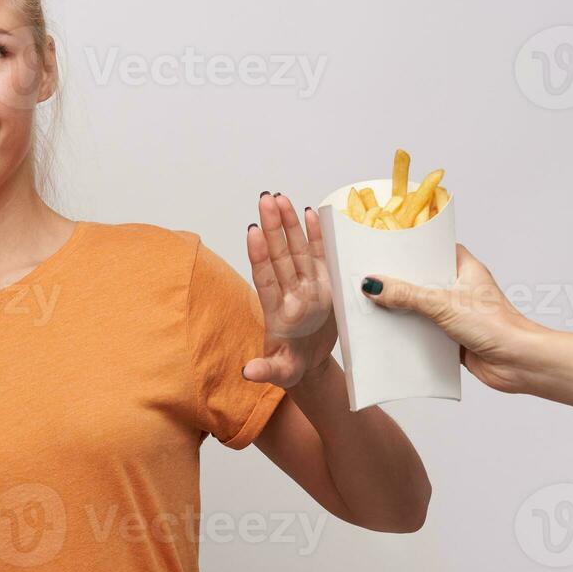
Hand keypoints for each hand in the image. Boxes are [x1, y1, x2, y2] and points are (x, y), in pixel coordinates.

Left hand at [242, 192, 339, 388]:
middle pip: (280, 256)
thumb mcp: (280, 372)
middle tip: (266, 199)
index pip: (265, 277)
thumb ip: (265, 370)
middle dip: (273, 226)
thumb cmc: (292, 367)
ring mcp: (306, 287)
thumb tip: (248, 372)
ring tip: (280, 198)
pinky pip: (318, 255)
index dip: (259, 254)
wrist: (309, 365)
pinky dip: (315, 235)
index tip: (253, 231)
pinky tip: (310, 213)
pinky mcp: (323, 284)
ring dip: (288, 224)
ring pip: (296, 250)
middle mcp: (291, 294)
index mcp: (278, 312)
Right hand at [362, 243, 545, 393]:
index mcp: (466, 269)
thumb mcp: (443, 304)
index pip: (436, 250)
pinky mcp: (454, 338)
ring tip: (376, 305)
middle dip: (402, 282)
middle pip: (424, 280)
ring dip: (405, 310)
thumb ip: (407, 295)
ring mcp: (458, 314)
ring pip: (423, 308)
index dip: (414, 249)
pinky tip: (392, 334)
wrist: (518, 363)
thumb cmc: (497, 326)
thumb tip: (374, 285)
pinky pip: (426, 332)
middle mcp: (462, 289)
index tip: (388, 248)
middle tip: (374, 277)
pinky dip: (411, 334)